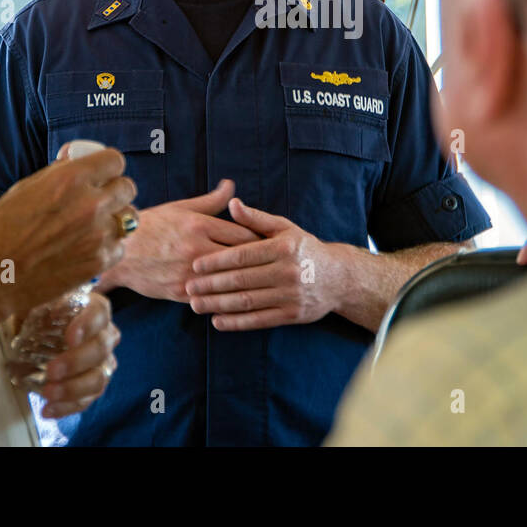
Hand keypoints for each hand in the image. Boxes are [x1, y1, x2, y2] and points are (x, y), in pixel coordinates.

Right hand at [0, 143, 134, 321]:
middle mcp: (91, 204)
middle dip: (114, 191)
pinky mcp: (100, 261)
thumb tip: (76, 157)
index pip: (115, 161)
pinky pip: (120, 246)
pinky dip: (108, 247)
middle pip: (127, 187)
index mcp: (71, 180)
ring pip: (129, 218)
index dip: (108, 167)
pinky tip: (88, 249)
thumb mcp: (26, 189)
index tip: (102, 174)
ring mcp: (99, 234)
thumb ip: (58, 172)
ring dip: (115, 219)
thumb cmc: (2, 230)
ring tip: (95, 227)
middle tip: (99, 201)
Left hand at [34, 292, 120, 418]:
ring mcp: (103, 363)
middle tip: (51, 370)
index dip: (87, 325)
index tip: (70, 337)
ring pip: (99, 378)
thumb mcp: (36, 300)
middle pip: (101, 348)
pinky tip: (47, 410)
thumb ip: (37, 297)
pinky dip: (68, 407)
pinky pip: (87, 400)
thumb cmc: (39, 313)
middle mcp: (105, 335)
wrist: (38, 335)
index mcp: (94, 308)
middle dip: (76, 362)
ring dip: (73, 388)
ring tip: (48, 393)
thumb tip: (38, 301)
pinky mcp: (93, 386)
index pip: (99, 313)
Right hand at [96, 180, 259, 301]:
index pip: (244, 234)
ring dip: (244, 283)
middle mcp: (196, 249)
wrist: (117, 252)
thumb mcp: (180, 208)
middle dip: (259, 263)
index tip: (271, 246)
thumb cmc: (151, 226)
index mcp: (199, 225)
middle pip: (241, 259)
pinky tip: (236, 299)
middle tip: (273, 266)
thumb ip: (210, 201)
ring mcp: (188, 273)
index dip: (261, 241)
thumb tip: (232, 186)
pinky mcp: (179, 292)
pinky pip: (210, 297)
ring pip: (228, 282)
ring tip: (260, 284)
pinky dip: (223, 298)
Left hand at [185, 198, 337, 330]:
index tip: (196, 265)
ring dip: (218, 305)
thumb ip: (256, 218)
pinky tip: (217, 320)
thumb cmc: (305, 248)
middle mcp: (288, 272)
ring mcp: (290, 295)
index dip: (217, 261)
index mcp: (283, 248)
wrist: (338, 277)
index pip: (243, 255)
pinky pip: (259, 320)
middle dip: (211, 285)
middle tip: (188, 287)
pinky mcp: (292, 315)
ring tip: (196, 305)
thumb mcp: (285, 228)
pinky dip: (236, 322)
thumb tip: (232, 203)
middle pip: (242, 280)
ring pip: (247, 302)